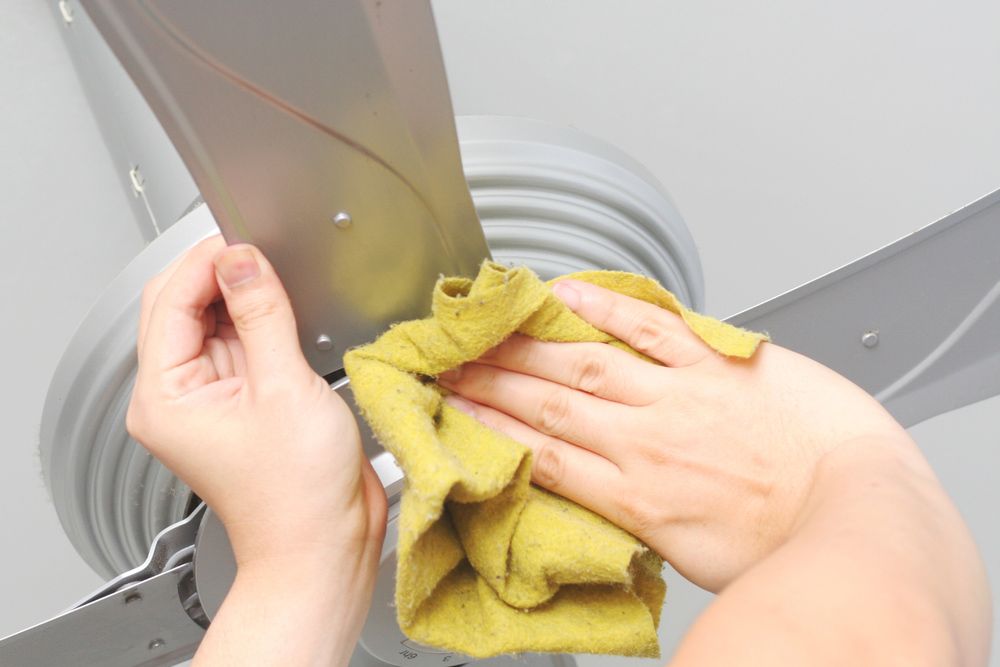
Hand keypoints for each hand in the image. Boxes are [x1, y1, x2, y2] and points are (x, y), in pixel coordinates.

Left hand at [127, 237, 386, 664]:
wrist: (324, 544)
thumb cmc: (297, 496)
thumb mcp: (284, 388)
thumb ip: (261, 313)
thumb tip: (244, 259)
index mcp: (165, 396)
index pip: (171, 301)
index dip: (208, 261)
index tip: (246, 238)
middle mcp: (177, 397)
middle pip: (186, 306)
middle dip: (224, 275)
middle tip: (267, 257)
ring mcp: (209, 399)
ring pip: (215, 322)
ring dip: (246, 299)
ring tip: (285, 296)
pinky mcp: (241, 402)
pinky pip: (241, 345)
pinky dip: (263, 325)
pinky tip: (289, 324)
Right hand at [438, 278, 911, 590]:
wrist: (857, 512)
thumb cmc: (783, 544)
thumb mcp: (687, 555)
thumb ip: (634, 519)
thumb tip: (599, 498)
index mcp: (636, 498)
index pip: (541, 455)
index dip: (490, 429)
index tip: (455, 410)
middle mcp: (646, 442)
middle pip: (547, 404)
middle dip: (489, 381)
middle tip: (447, 360)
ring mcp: (679, 397)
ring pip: (584, 363)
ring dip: (527, 345)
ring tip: (485, 328)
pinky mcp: (715, 363)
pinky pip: (650, 327)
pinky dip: (605, 306)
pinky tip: (567, 292)